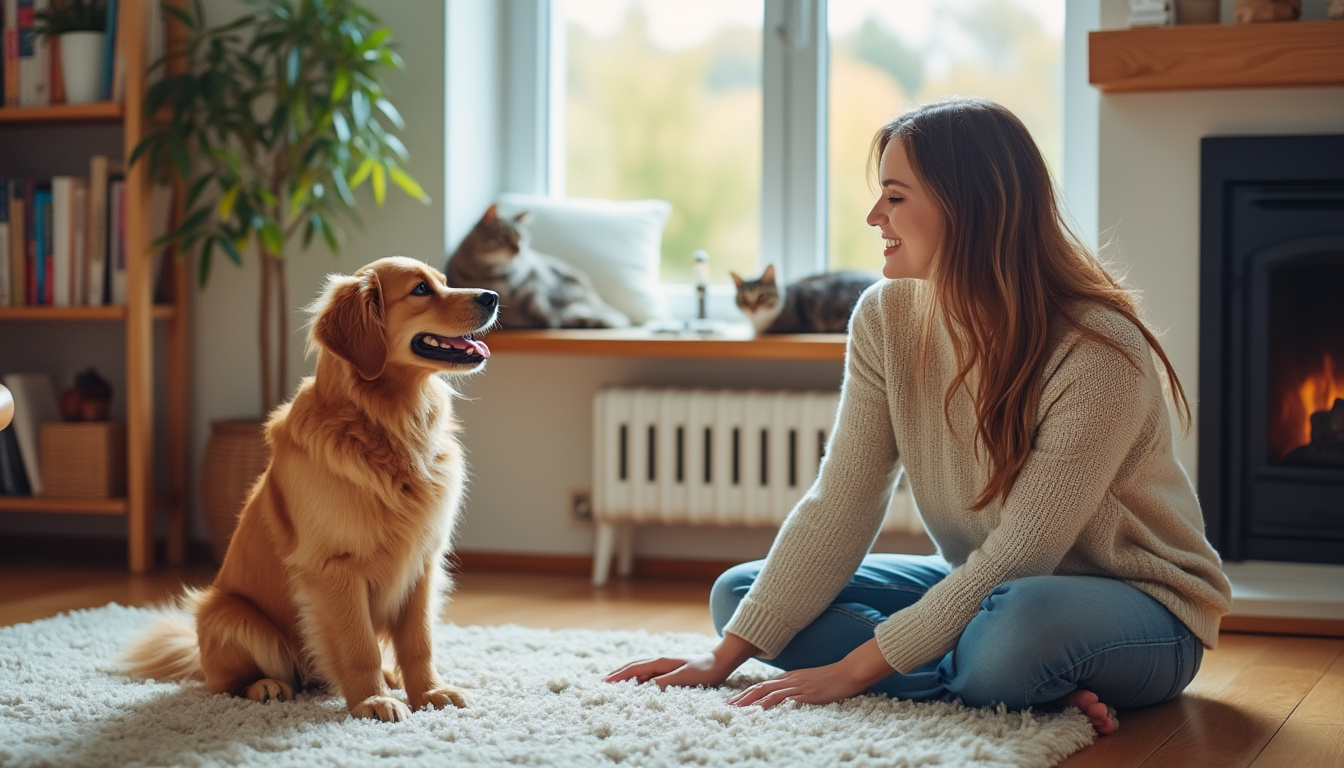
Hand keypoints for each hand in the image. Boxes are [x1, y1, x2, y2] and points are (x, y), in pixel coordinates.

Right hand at [603, 653, 728, 688]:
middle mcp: (660, 662)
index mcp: (660, 662)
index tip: (604, 682)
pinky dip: (637, 680)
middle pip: (633, 667)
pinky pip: (648, 675)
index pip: (634, 669)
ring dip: (626, 676)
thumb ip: (665, 682)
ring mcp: (664, 666)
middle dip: (618, 673)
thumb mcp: (684, 678)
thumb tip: (645, 687)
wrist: (719, 663)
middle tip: (603, 682)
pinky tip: (636, 686)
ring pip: (640, 671)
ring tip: (614, 684)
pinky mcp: (669, 671)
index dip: (618, 675)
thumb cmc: (703, 671)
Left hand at [726, 639, 893, 708]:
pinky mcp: (804, 692)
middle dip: (742, 697)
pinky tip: (758, 709)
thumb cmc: (835, 679)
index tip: (735, 701)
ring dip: (749, 701)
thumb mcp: (813, 683)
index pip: (763, 686)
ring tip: (735, 709)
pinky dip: (768, 702)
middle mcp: (790, 679)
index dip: (747, 693)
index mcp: (791, 677)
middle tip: (726, 706)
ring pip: (766, 692)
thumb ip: (800, 689)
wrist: (849, 672)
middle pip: (760, 688)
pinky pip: (783, 698)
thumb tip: (791, 699)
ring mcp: (796, 685)